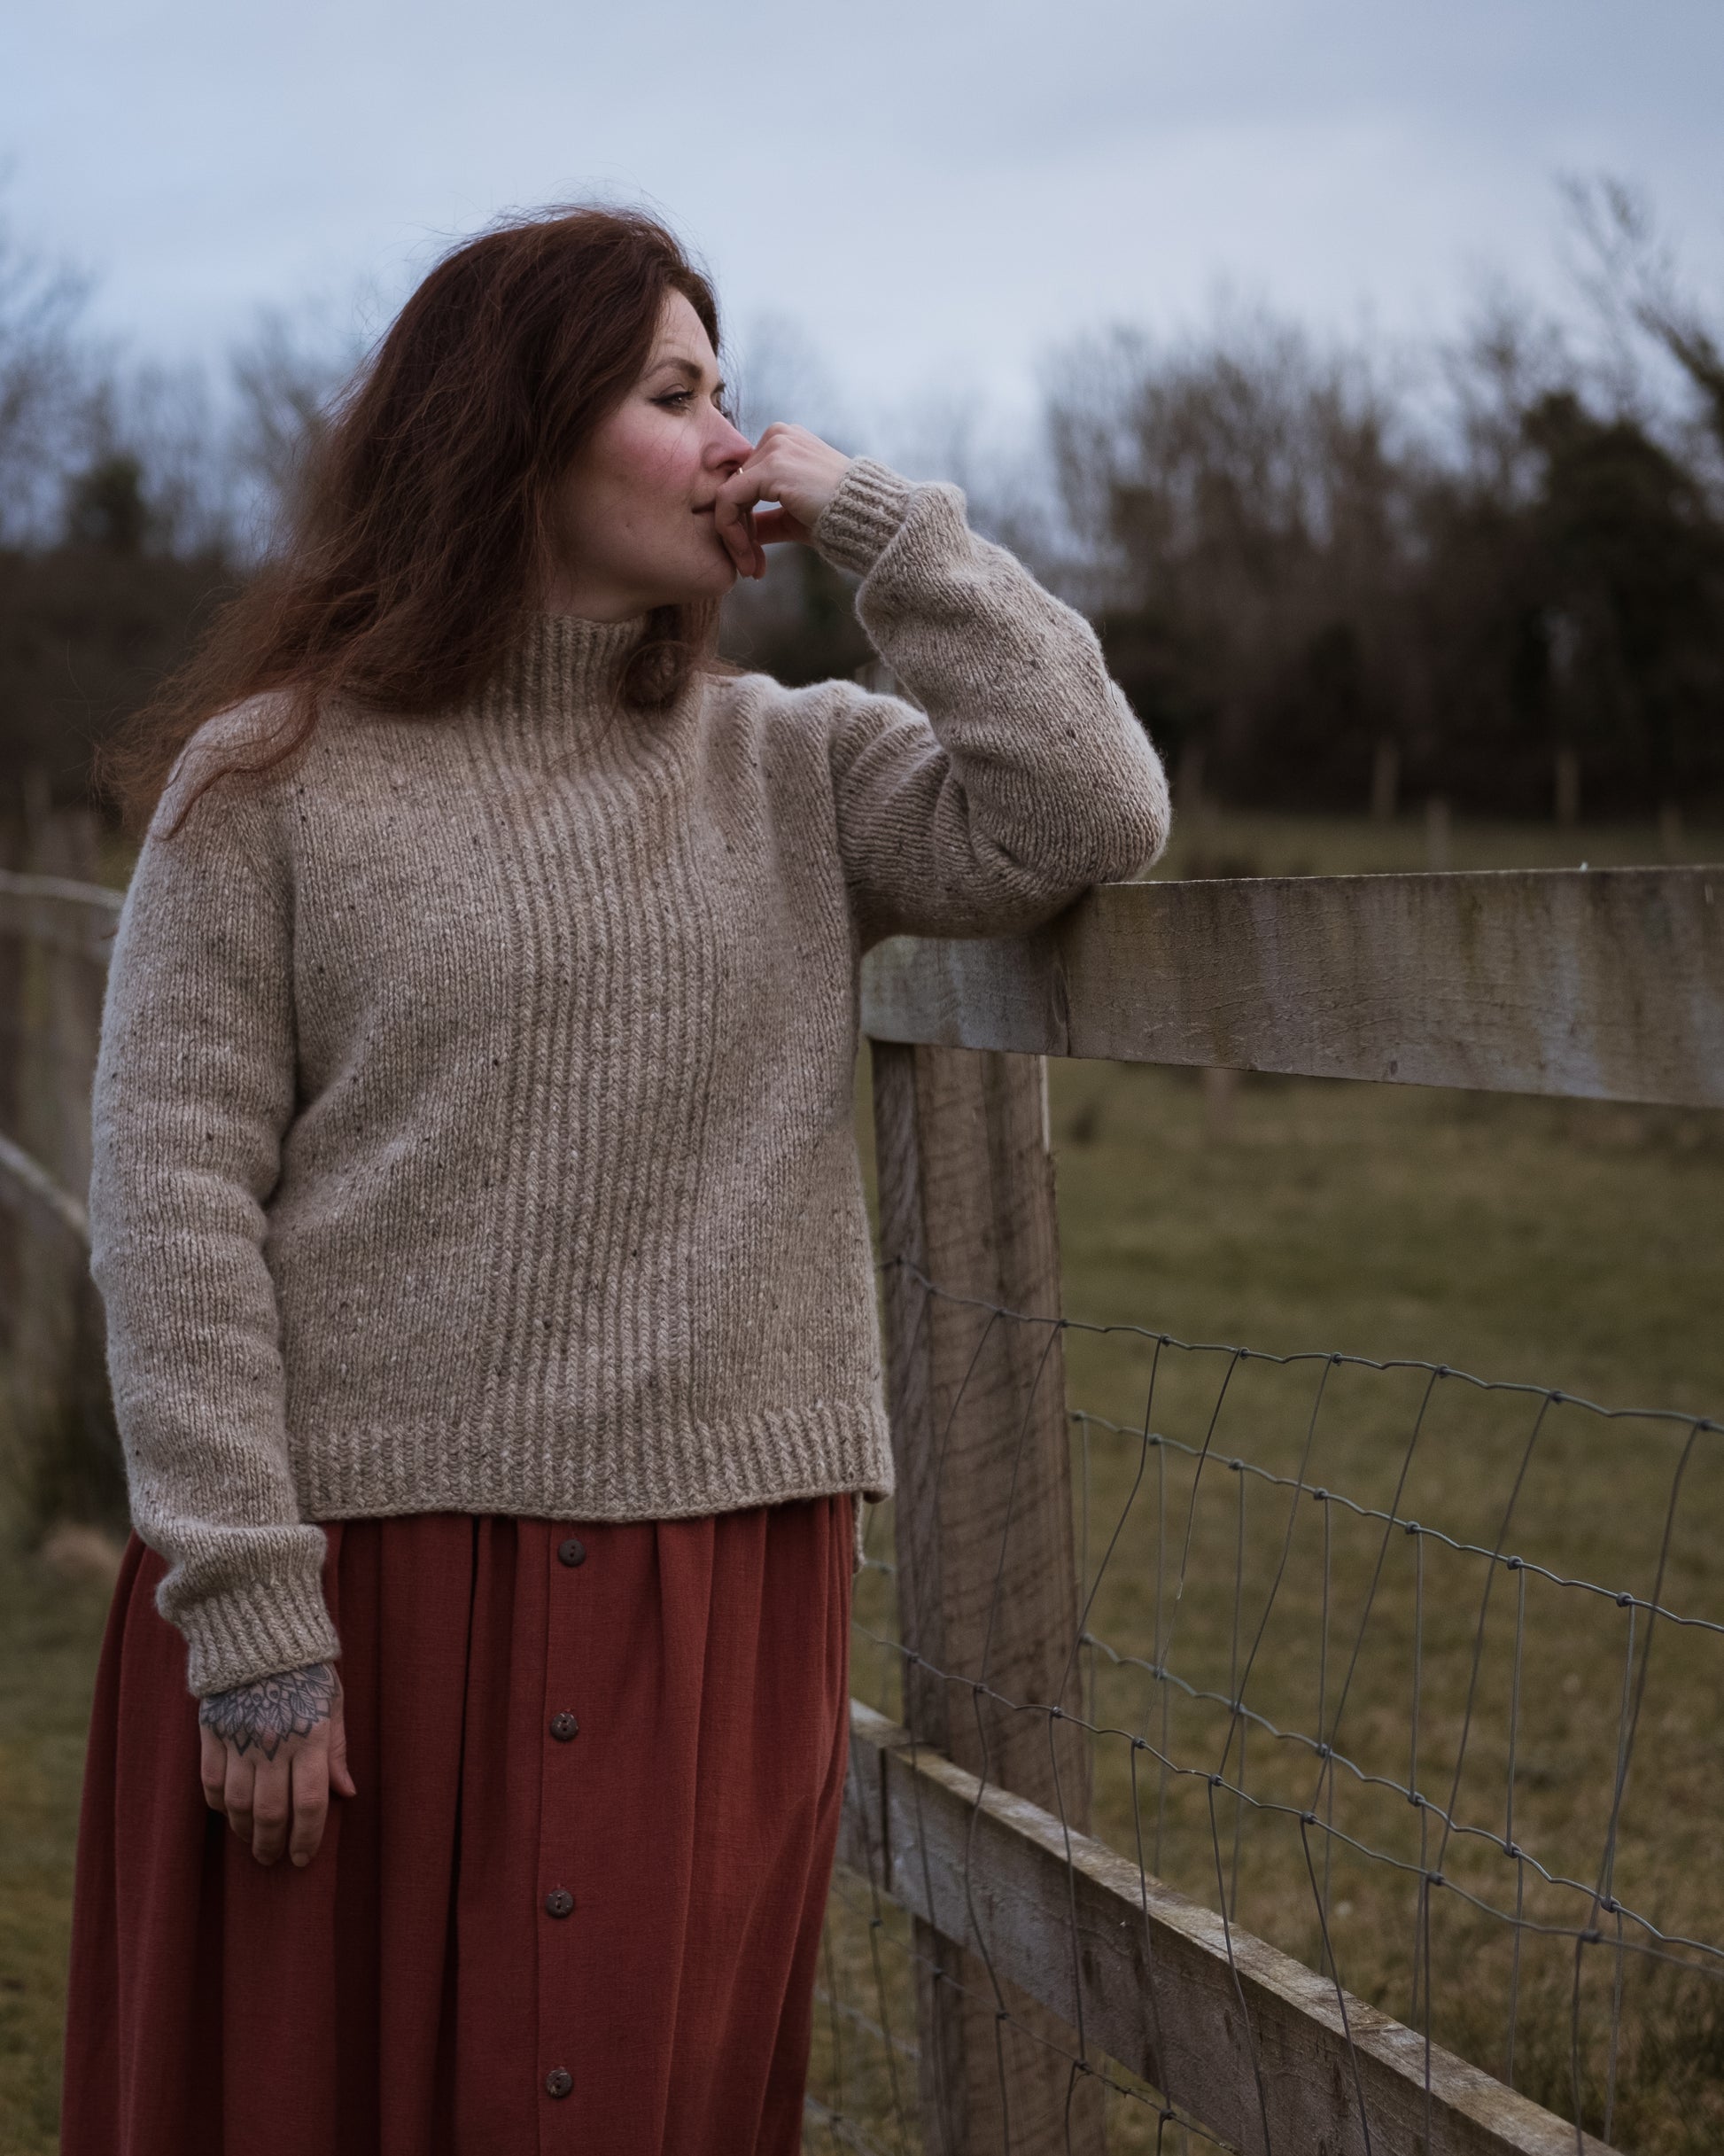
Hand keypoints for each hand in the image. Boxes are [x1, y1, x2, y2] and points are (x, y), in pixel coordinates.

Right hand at [198, 1660, 355, 1868]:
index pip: (310, 1803)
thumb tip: (346, 1793)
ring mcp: (239, 1739)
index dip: (307, 1837)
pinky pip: (210, 1782)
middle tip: (273, 1859)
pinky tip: (229, 1813)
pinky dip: (219, 1805)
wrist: (260, 1633)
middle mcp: (273, 1743)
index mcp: (309, 1736)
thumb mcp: (332, 1703)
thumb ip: (336, 1750)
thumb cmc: (306, 1669)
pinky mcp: (212, 1732)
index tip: (303, 1858)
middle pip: (271, 1812)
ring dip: (245, 1831)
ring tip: (253, 1841)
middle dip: (272, 1844)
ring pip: (238, 1805)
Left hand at [713, 423, 852, 580]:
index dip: (744, 522)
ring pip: (728, 495)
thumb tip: (742, 534)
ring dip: (734, 537)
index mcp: (785, 442)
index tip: (754, 557)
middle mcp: (778, 436)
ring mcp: (775, 447)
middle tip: (750, 567)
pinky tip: (747, 557)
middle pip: (735, 488)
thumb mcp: (795, 517)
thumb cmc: (841, 519)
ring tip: (750, 568)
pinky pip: (729, 500)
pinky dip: (731, 532)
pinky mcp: (771, 467)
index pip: (746, 481)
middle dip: (739, 532)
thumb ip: (767, 519)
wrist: (870, 518)